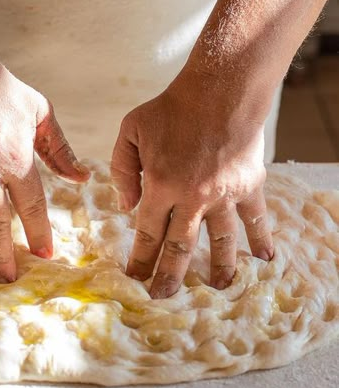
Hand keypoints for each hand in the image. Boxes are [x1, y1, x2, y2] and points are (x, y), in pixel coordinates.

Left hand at [111, 67, 273, 297]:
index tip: (134, 279)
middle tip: (163, 298)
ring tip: (218, 290)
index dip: (139, 259)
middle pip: (179, 248)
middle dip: (169, 276)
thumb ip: (122, 170)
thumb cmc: (171, 108)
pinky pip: (256, 219)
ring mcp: (223, 196)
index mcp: (160, 186)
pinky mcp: (248, 187)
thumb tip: (125, 207)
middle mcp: (192, 198)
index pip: (146, 234)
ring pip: (220, 243)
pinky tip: (265, 259)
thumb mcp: (131, 131)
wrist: (220, 89)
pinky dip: (262, 239)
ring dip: (218, 269)